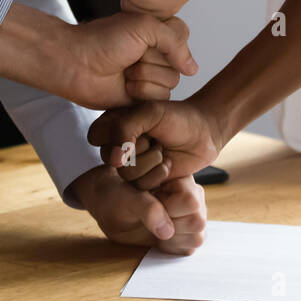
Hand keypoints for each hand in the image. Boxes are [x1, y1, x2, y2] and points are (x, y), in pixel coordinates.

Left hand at [64, 12, 197, 107]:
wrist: (76, 63)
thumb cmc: (103, 40)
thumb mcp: (144, 26)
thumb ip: (175, 41)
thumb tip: (193, 69)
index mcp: (157, 33)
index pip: (183, 37)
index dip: (166, 40)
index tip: (144, 36)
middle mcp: (156, 55)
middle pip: (178, 65)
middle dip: (152, 62)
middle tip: (130, 57)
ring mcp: (149, 77)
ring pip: (170, 84)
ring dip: (144, 77)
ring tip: (125, 72)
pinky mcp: (141, 98)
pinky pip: (158, 100)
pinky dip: (140, 93)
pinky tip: (123, 87)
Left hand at [71, 164, 206, 254]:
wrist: (110, 206)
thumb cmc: (116, 195)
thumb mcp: (125, 198)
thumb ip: (147, 209)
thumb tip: (167, 231)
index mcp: (180, 178)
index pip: (190, 202)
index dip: (169, 210)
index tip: (151, 205)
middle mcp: (192, 194)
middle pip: (197, 221)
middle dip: (171, 226)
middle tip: (152, 219)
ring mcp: (192, 214)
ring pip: (197, 236)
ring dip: (173, 238)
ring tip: (155, 228)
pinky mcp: (188, 231)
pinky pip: (191, 247)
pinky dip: (173, 247)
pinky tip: (158, 237)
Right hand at [88, 99, 223, 189]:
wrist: (205, 134)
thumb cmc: (178, 118)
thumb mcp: (149, 113)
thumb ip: (124, 129)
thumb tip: (114, 161)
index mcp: (113, 125)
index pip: (96, 136)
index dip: (117, 135)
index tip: (139, 126)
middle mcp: (118, 147)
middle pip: (111, 159)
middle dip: (140, 148)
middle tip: (155, 138)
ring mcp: (131, 166)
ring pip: (126, 175)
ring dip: (151, 161)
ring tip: (163, 150)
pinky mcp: (145, 181)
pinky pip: (141, 187)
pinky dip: (158, 174)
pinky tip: (168, 163)